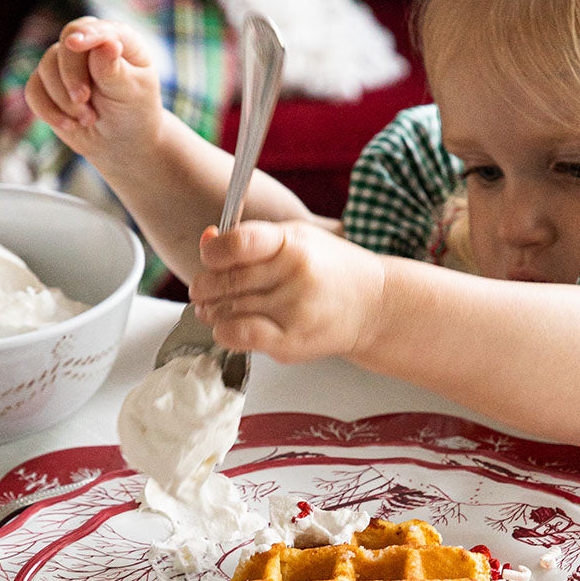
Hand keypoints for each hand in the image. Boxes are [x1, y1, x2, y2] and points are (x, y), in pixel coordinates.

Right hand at [24, 17, 164, 169]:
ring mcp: (65, 62)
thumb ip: (115, 70)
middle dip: (71, 76)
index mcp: (117, 38)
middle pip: (65, 47)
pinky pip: (34, 90)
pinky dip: (48, 110)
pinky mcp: (48, 84)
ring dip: (64, 100)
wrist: (121, 143)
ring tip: (88, 120)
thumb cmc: (133, 114)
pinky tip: (69, 125)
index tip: (74, 43)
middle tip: (83, 100)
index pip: (94, 28)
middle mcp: (88, 44)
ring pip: (46, 68)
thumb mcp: (130, 93)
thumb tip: (108, 44)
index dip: (84, 34)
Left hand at [189, 221, 385, 362]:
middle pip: (224, 282)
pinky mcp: (292, 341)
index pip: (236, 244)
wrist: (374, 305)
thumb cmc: (329, 270)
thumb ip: (250, 240)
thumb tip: (207, 241)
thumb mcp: (294, 239)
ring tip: (218, 309)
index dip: (212, 253)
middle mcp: (294, 274)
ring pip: (226, 311)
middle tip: (205, 290)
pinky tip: (229, 327)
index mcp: (292, 242)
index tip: (212, 259)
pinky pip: (239, 336)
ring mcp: (294, 309)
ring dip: (212, 312)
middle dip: (206, 288)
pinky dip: (224, 332)